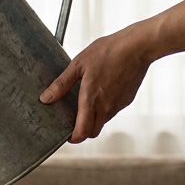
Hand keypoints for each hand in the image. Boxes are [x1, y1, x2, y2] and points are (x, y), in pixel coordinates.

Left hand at [41, 1, 184, 142]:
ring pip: (103, 121)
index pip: (83, 132)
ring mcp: (118, 105)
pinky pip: (113, 111)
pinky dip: (104, 109)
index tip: (67, 134)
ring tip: (84, 103)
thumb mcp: (78, 64)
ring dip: (93, 119)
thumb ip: (62, 84)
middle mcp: (106, 107)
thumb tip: (46, 98)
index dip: (74, 137)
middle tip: (73, 122)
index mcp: (91, 100)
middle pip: (93, 132)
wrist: (138, 47)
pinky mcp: (127, 99)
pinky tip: (100, 92)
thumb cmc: (108, 52)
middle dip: (82, 131)